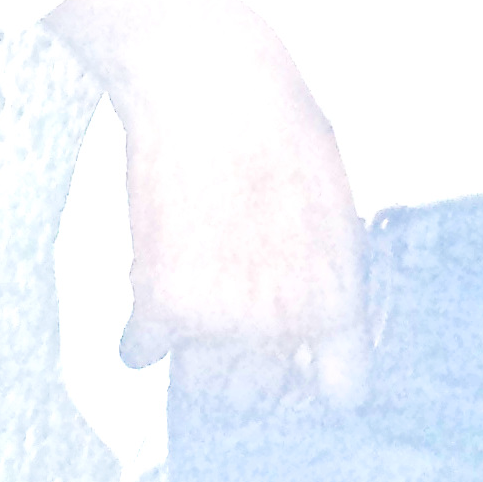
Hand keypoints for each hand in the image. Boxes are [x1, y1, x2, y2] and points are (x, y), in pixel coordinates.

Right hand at [46, 0, 368, 411]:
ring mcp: (219, 321)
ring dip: (199, 358)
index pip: (342, 390)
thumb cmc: (275, 121)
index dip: (320, 382)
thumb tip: (317, 309)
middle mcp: (281, 324)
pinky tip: (153, 296)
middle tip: (238, 328)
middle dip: (254, 372)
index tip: (304, 371)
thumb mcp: (334, 201)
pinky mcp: (159, 304)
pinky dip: (142, 335)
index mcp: (336, 296)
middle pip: (263, 397)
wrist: (204, 83)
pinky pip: (140, 356)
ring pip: (202, 386)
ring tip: (198, 309)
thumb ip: (327, 270)